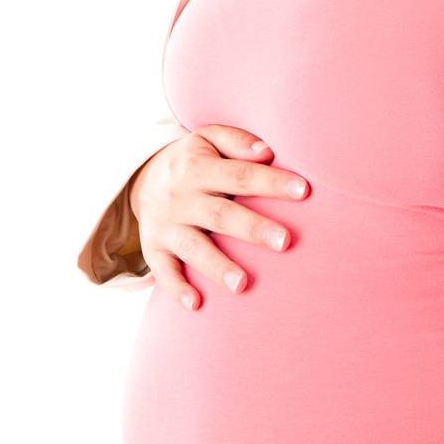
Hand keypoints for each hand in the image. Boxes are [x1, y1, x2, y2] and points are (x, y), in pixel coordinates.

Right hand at [129, 126, 310, 309]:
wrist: (139, 178)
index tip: (304, 190)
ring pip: (193, 248)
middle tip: (285, 242)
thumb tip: (267, 152)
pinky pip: (163, 271)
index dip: (271, 182)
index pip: (240, 175)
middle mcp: (182, 198)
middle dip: (253, 229)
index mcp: (199, 167)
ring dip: (217, 266)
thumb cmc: (193, 160)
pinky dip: (176, 289)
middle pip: (221, 214)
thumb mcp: (207, 138)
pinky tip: (196, 304)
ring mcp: (167, 226)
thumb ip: (237, 142)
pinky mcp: (154, 249)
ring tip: (243, 285)